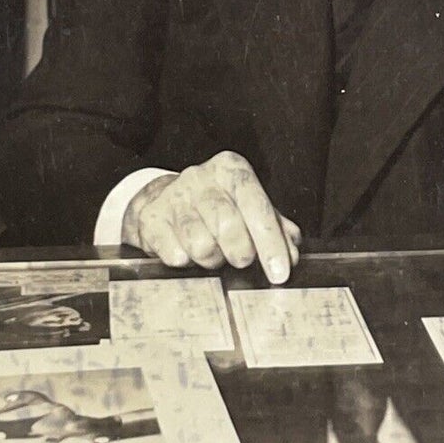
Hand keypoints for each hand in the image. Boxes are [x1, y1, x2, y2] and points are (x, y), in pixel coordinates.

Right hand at [120, 150, 299, 284]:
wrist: (164, 200)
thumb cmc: (216, 206)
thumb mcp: (249, 208)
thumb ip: (276, 228)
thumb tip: (292, 253)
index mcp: (231, 169)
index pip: (256, 206)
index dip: (270, 243)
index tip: (279, 273)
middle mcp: (201, 178)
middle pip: (228, 226)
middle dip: (241, 253)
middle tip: (241, 258)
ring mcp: (173, 197)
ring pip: (201, 244)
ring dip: (212, 259)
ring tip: (213, 252)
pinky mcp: (151, 218)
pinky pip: (174, 254)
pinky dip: (186, 261)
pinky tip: (187, 253)